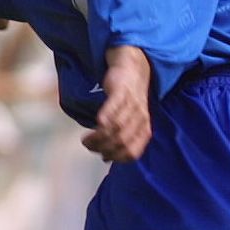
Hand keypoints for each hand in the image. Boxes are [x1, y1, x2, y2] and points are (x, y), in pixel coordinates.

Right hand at [82, 46, 151, 161]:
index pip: (132, 152)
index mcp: (144, 128)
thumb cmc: (129, 101)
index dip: (115, 157)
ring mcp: (132, 104)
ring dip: (98, 136)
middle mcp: (140, 118)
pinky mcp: (122, 91)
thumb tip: (106, 159)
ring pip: (117, 126)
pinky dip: (107, 116)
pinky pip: (116, 105)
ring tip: (85, 138)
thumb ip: (121, 139)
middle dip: (103, 148)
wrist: (133, 69)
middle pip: (122, 141)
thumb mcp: (130, 122)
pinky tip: (98, 123)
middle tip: (88, 145)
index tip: (102, 156)